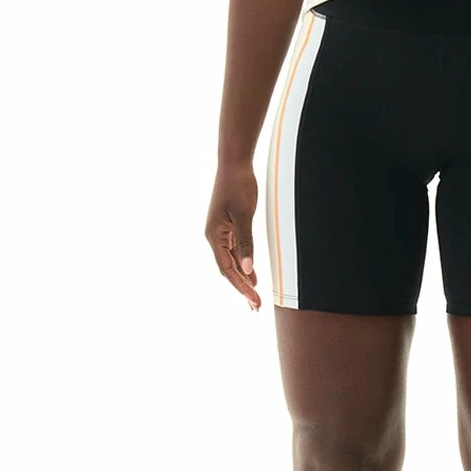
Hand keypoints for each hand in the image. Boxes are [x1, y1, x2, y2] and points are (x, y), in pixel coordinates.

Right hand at [205, 158, 261, 311]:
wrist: (234, 164)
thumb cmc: (238, 186)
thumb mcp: (244, 215)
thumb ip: (245, 242)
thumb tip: (247, 268)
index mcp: (214, 236)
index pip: (227, 269)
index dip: (240, 287)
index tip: (253, 300)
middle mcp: (214, 236)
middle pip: (228, 269)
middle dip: (242, 288)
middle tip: (256, 306)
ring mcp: (221, 231)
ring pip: (232, 261)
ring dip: (243, 278)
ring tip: (254, 296)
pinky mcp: (228, 226)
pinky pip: (235, 250)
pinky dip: (244, 263)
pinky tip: (252, 273)